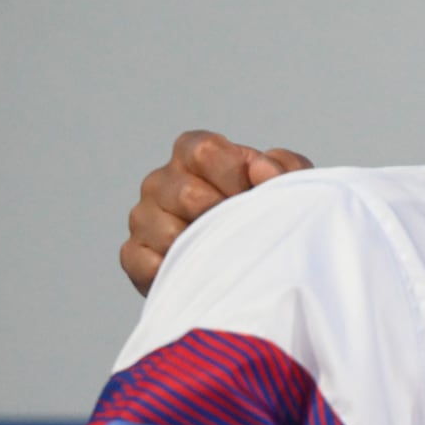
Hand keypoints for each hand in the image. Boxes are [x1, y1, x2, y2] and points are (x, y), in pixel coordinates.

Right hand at [122, 130, 311, 293]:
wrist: (253, 265)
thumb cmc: (267, 215)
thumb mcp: (289, 186)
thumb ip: (284, 168)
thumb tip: (260, 168)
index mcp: (195, 154)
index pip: (204, 150)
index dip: (234, 175)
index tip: (252, 195)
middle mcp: (162, 181)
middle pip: (188, 193)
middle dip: (226, 216)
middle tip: (246, 232)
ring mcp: (144, 217)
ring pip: (170, 232)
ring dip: (208, 249)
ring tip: (229, 255)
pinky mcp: (135, 255)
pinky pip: (147, 264)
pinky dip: (179, 272)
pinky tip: (202, 274)